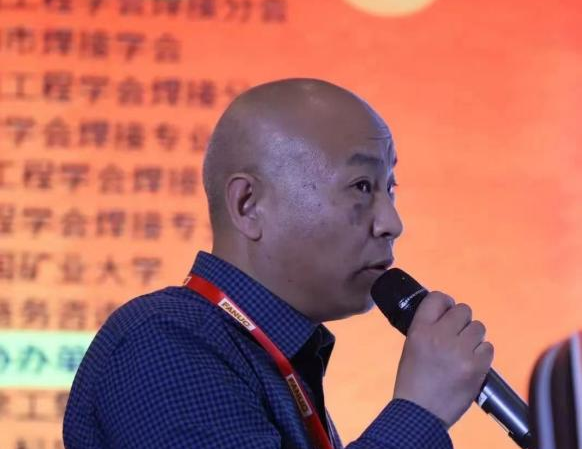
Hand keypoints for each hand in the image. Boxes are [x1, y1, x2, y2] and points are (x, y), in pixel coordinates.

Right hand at [392, 292, 493, 427]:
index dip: (446, 302)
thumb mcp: (411, 346)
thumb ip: (427, 328)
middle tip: (456, 335)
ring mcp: (460, 351)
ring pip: (478, 327)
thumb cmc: (413, 380)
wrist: (420, 412)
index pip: (437, 298)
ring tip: (463, 351)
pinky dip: (481, 354)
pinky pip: (488, 348)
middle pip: (463, 310)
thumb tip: (447, 314)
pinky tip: (471, 363)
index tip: (447, 310)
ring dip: (473, 337)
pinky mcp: (477, 367)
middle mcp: (440, 336)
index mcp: (420, 330)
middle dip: (461, 321)